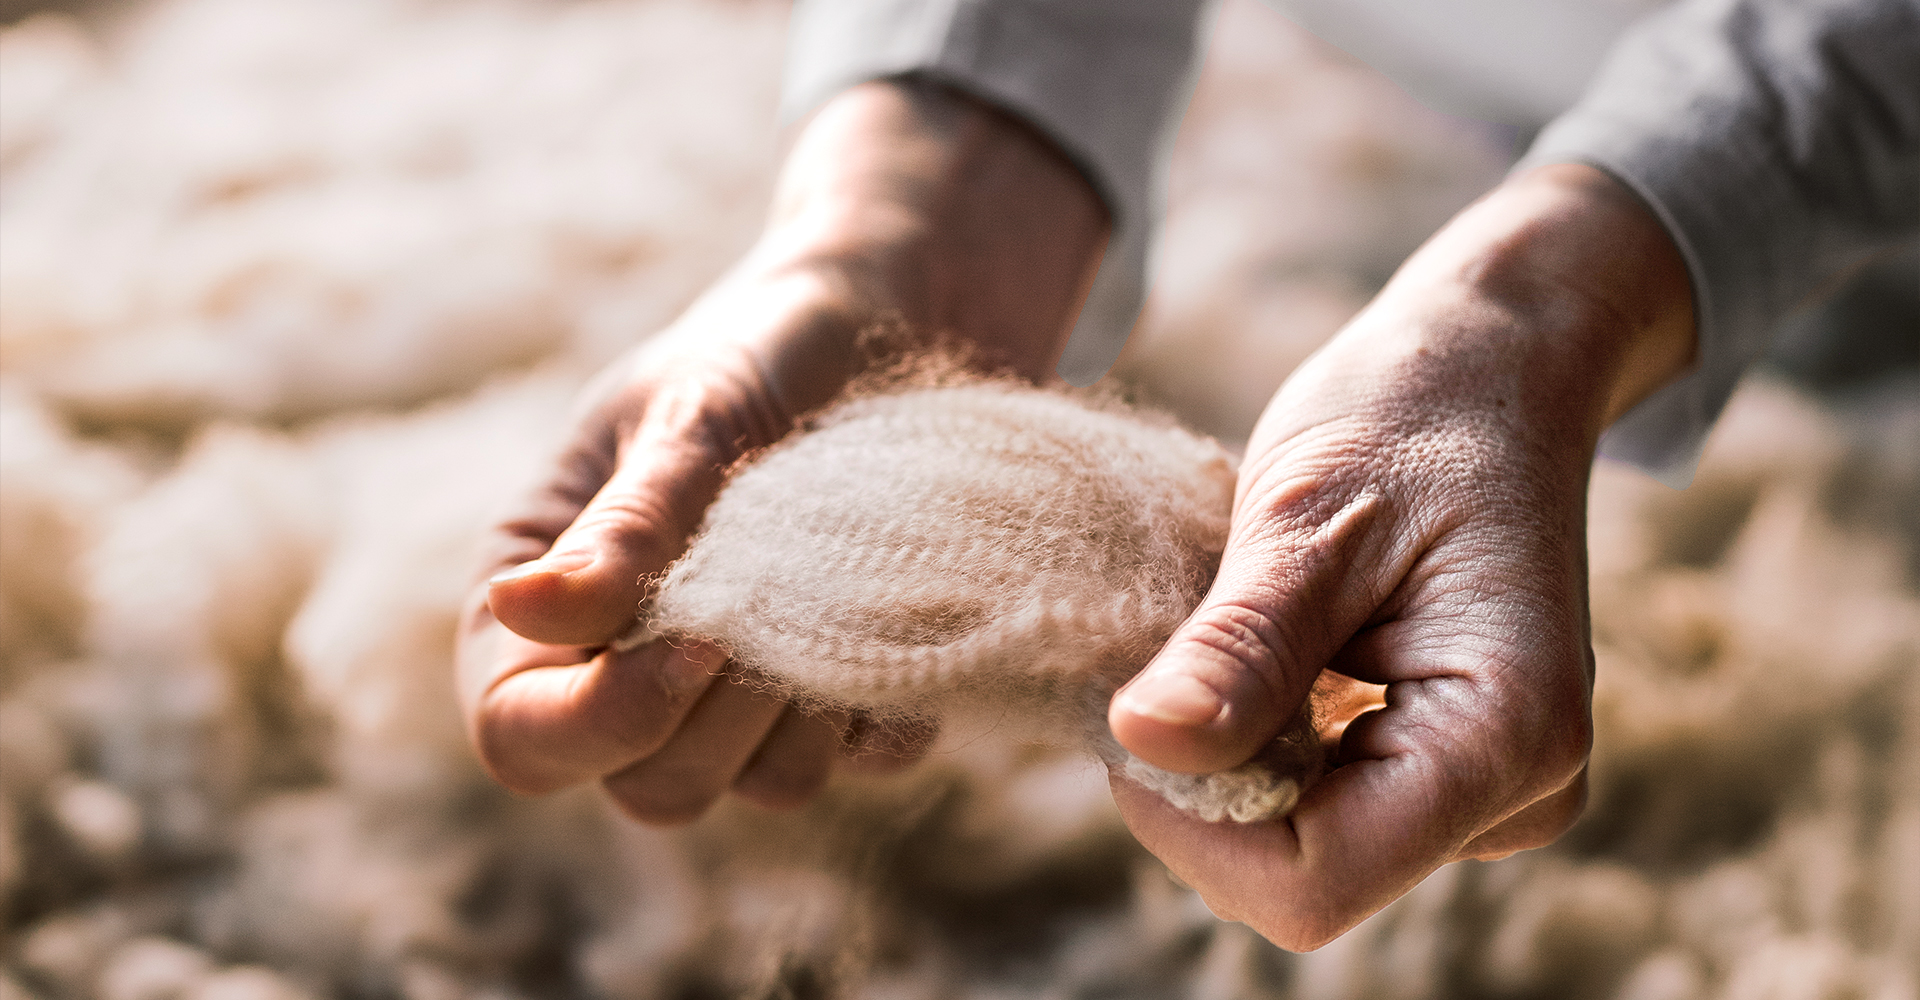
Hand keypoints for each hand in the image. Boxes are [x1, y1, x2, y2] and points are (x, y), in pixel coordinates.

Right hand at [456, 78, 1108, 822]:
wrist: (901, 308)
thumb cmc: (770, 343)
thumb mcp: (691, 416)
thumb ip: (626, 523)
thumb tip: (521, 608)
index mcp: (547, 596)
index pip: (522, 737)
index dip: (601, 722)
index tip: (701, 637)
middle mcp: (636, 662)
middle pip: (648, 788)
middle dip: (717, 721)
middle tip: (783, 607)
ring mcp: (746, 687)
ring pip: (764, 787)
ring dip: (809, 712)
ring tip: (844, 595)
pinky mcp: (848, 686)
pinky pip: (867, 756)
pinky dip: (889, 700)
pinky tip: (903, 610)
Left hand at [1106, 164, 1695, 947]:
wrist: (1494, 371)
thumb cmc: (1410, 416)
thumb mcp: (1308, 515)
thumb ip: (1237, 646)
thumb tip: (1142, 742)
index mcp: (1507, 733)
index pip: (1314, 879)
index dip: (1196, 821)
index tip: (1138, 710)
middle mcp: (1520, 790)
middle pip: (1304, 876)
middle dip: (1212, 786)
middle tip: (1188, 648)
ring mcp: (1491, 791)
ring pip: (1302, 849)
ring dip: (1237, 759)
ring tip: (1248, 634)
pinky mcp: (1452, 773)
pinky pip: (1322, 807)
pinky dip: (1267, 745)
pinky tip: (1278, 655)